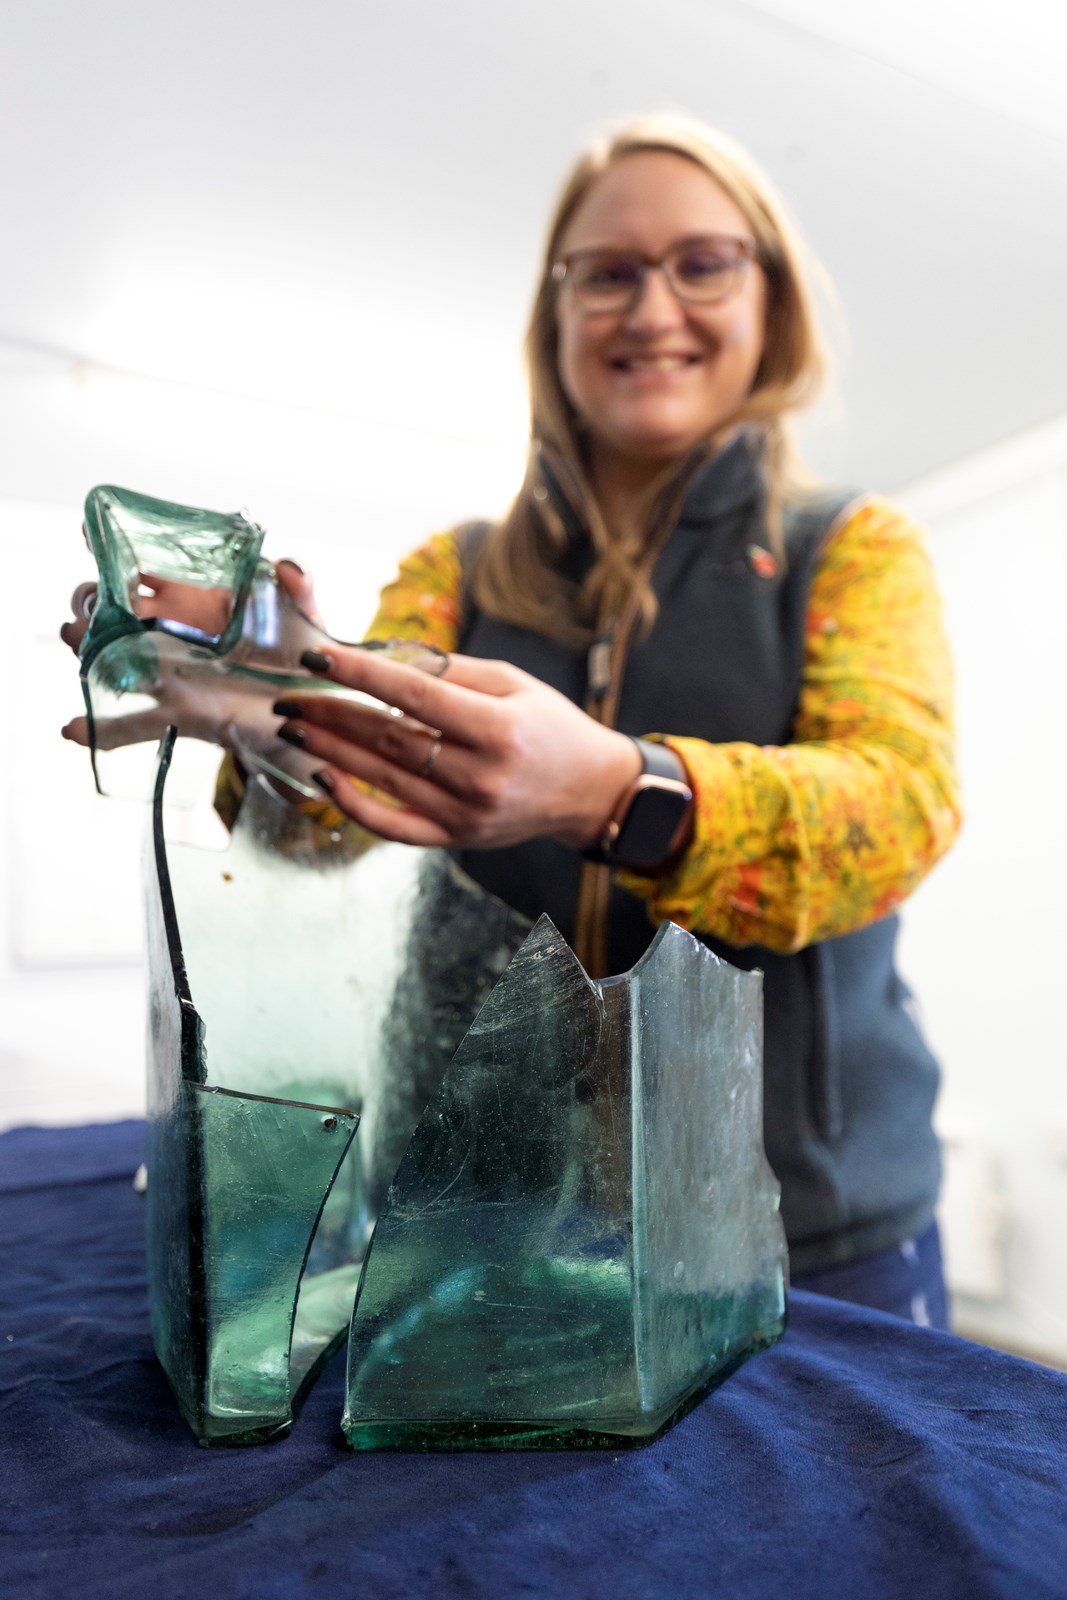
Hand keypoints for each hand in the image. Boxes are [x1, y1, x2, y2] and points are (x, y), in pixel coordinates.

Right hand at [60, 558, 322, 748]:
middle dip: (91, 603)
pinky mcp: (176, 712)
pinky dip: (100, 729)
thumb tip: (289, 566)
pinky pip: (130, 724)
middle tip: (92, 604)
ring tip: (80, 643)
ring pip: (109, 655)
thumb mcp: (303, 614)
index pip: (142, 567)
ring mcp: (167, 671)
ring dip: (86, 648)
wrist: (307, 707)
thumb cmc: (297, 652)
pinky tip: (74, 729)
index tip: (91, 535)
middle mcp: (169, 630)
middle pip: (109, 609)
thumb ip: (298, 587)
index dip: (113, 550)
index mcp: (193, 597)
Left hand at [273, 646, 642, 851]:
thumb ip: (450, 672)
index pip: (412, 696)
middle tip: (290, 694)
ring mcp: (465, 812)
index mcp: (497, 728)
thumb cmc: (552, 728)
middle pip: (387, 738)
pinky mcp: (455, 838)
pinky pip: (394, 826)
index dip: (360, 674)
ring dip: (329, 751)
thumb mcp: (514, 684)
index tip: (318, 656)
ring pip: (382, 778)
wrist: (591, 792)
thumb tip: (385, 658)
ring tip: (293, 727)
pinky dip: (353, 805)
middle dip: (330, 712)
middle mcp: (479, 775)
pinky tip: (322, 780)